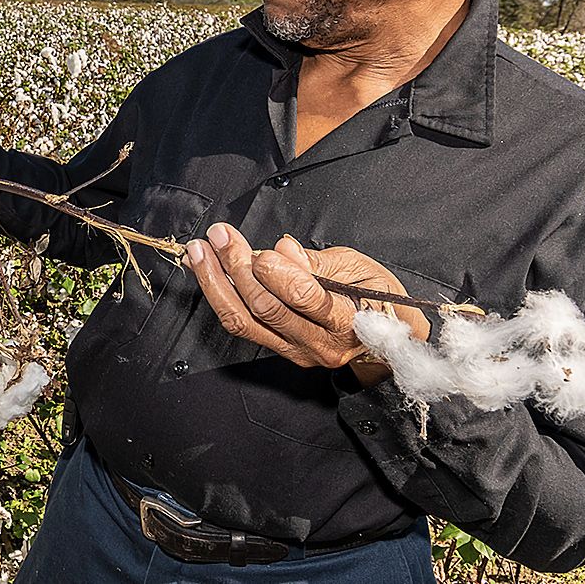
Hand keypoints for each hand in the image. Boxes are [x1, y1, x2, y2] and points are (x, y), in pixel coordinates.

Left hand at [185, 223, 429, 384]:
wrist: (385, 337)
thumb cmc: (375, 295)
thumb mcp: (360, 268)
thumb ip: (318, 263)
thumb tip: (283, 250)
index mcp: (347, 321)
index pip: (305, 298)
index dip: (278, 273)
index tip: (260, 251)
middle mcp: (319, 342)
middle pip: (267, 307)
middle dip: (237, 267)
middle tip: (220, 235)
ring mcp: (295, 350)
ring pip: (244, 319)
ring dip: (215, 281)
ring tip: (199, 251)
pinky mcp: (278, 349)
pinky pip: (240, 324)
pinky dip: (218, 295)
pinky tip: (204, 269)